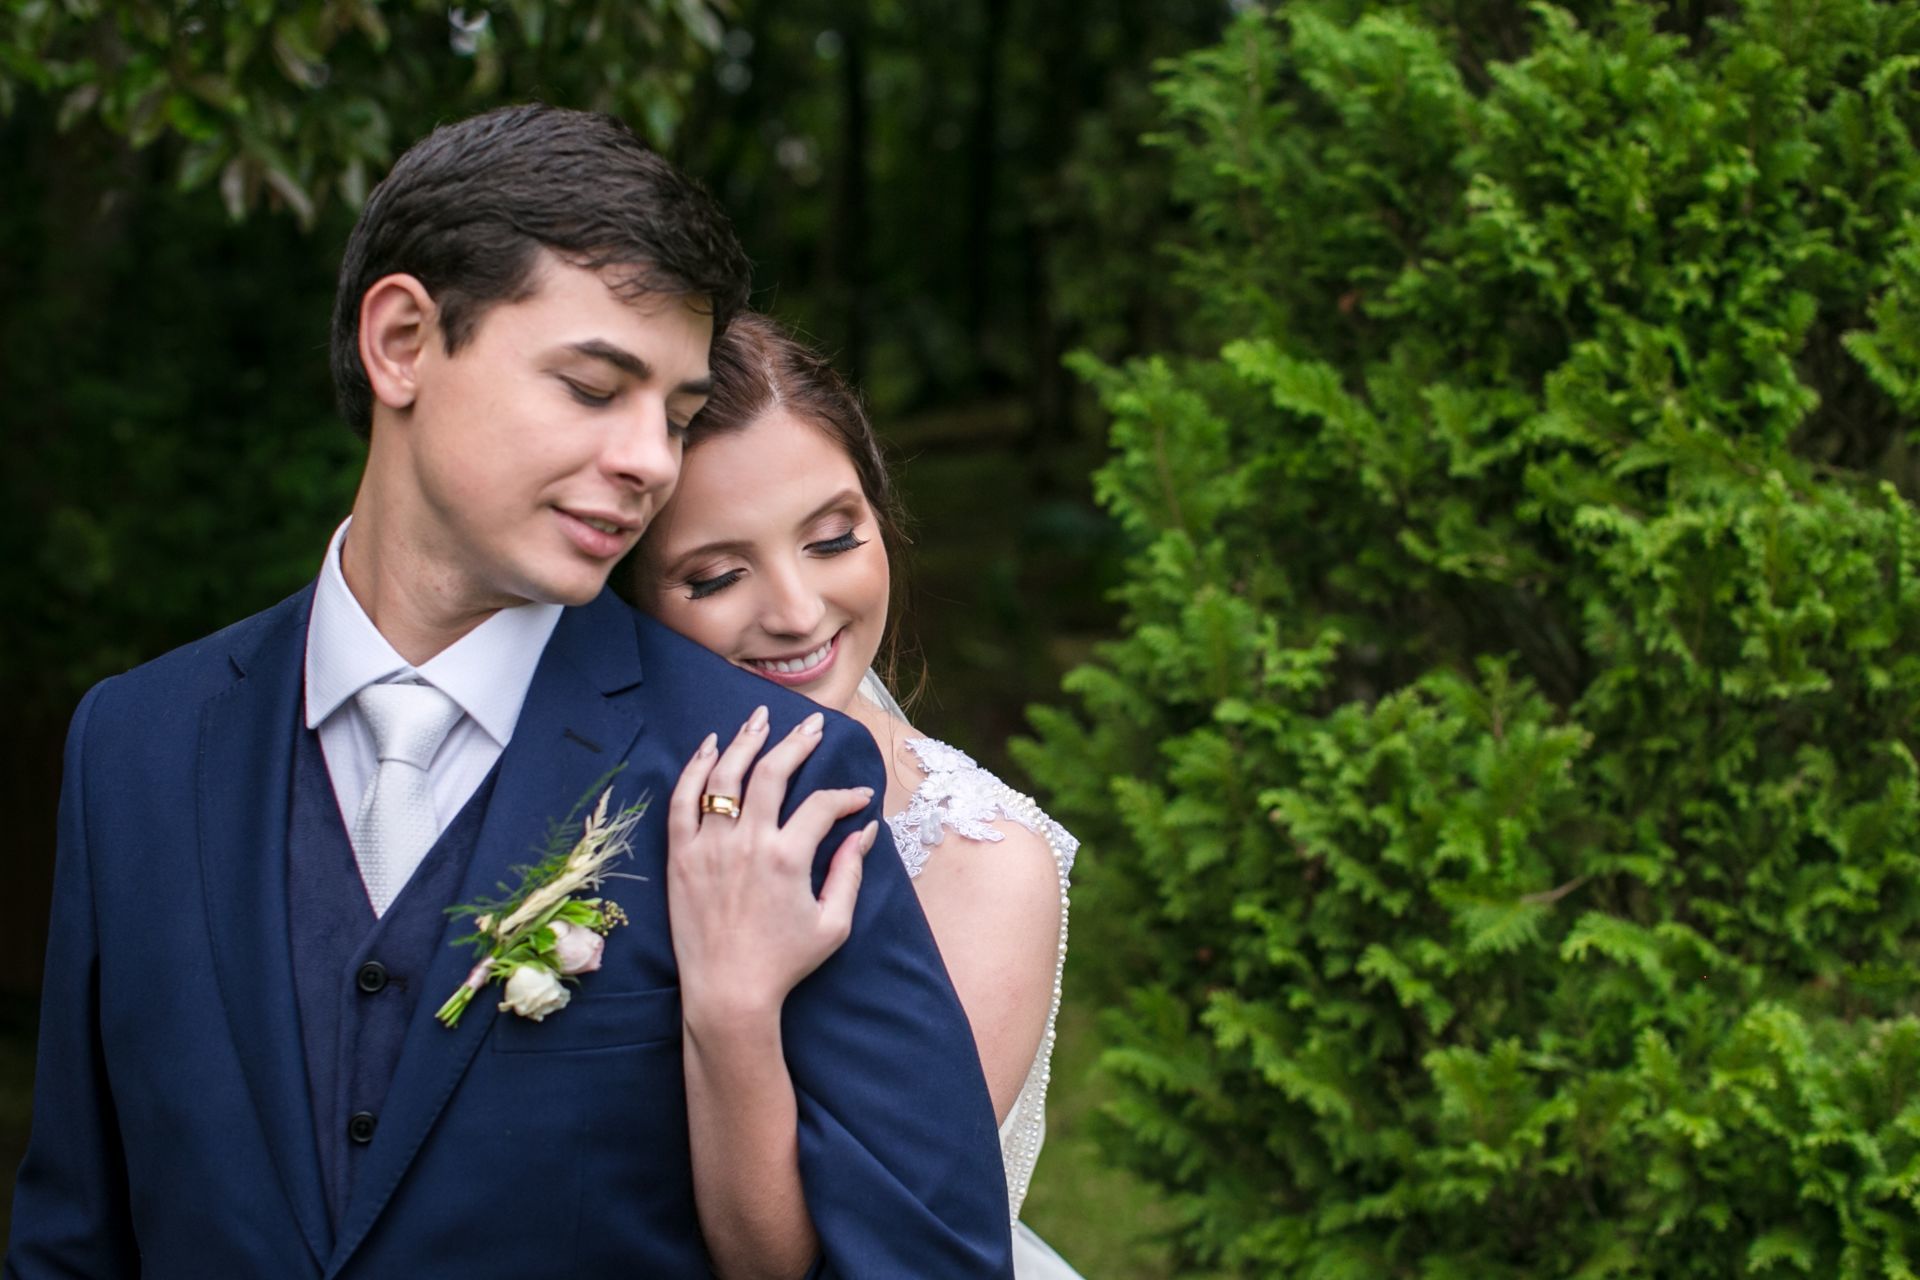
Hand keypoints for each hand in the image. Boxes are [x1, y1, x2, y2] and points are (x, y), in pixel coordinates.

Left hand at [667, 705, 878, 1021]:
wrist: (728, 995)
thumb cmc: (784, 963)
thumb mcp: (833, 923)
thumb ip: (849, 872)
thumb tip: (864, 832)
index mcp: (788, 858)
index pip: (822, 806)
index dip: (845, 797)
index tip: (858, 799)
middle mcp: (747, 843)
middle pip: (771, 772)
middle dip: (797, 743)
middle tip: (812, 726)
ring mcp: (708, 846)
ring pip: (725, 775)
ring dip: (745, 740)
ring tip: (760, 719)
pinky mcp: (680, 856)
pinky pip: (682, 800)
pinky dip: (695, 768)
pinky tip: (710, 746)